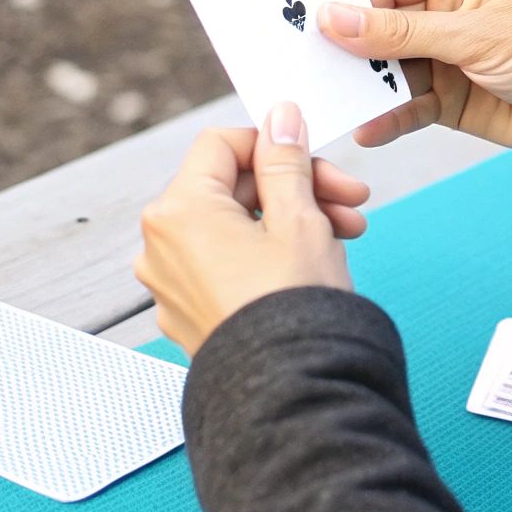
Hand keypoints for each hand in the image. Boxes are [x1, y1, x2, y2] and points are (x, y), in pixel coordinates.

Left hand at [134, 103, 360, 355]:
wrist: (291, 394)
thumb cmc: (292, 306)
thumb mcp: (299, 218)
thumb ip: (285, 162)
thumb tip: (279, 117)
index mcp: (179, 211)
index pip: (222, 144)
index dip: (275, 144)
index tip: (316, 156)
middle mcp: (161, 245)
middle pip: (232, 188)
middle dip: (296, 187)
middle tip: (351, 201)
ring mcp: (170, 285)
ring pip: (233, 228)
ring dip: (289, 221)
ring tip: (346, 235)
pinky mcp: (188, 315)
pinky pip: (225, 266)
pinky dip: (264, 256)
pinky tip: (312, 265)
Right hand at [320, 0, 511, 162]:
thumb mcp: (481, 38)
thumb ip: (405, 33)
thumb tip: (334, 18)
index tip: (302, 19)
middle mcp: (444, 9)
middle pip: (375, 25)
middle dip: (343, 46)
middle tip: (300, 63)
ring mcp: (444, 57)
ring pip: (384, 70)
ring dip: (360, 86)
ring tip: (325, 101)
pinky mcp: (448, 100)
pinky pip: (405, 107)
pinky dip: (386, 118)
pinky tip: (366, 129)